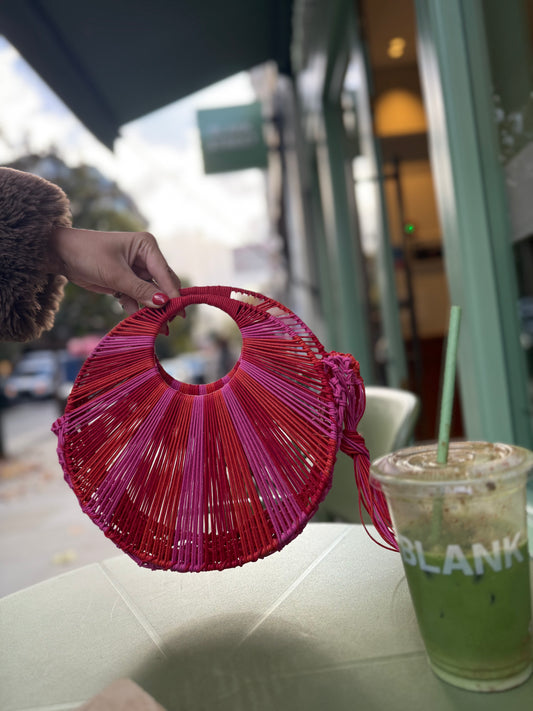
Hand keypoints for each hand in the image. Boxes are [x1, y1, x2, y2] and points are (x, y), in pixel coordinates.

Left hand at [48, 227, 180, 313]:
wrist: (61, 254)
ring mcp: (136, 271)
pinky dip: (137, 310)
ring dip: (152, 310)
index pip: (165, 273)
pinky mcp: (126, 282)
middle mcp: (146, 258)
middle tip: (171, 324)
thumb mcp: (115, 274)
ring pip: (151, 294)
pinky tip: (141, 324)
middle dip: (165, 304)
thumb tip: (163, 303)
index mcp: (147, 247)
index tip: (178, 312)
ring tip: (160, 329)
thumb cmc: (88, 254)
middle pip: (162, 284)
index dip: (172, 293)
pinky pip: (137, 299)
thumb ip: (140, 290)